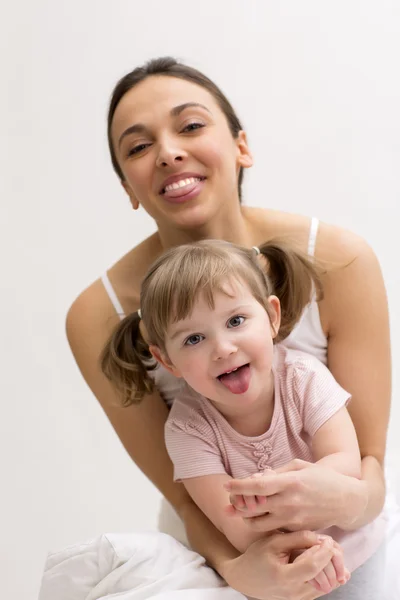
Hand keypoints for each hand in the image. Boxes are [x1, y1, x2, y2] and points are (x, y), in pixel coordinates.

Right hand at [221, 530, 340, 599]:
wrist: (246, 578)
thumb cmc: (257, 556)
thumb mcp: (274, 541)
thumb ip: (297, 539)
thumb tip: (320, 539)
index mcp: (284, 577)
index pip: (312, 567)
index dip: (324, 552)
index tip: (327, 540)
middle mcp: (293, 593)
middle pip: (325, 579)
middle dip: (332, 560)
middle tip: (331, 544)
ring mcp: (299, 599)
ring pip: (328, 585)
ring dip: (332, 568)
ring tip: (329, 551)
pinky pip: (323, 589)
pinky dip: (329, 575)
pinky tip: (328, 562)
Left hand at [224, 459, 366, 531]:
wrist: (345, 501)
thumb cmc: (321, 478)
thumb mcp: (299, 467)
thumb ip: (276, 473)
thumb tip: (256, 478)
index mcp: (290, 482)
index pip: (257, 486)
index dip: (238, 487)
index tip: (227, 486)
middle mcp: (289, 502)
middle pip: (253, 508)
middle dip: (236, 507)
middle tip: (228, 504)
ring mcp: (293, 519)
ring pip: (259, 525)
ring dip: (248, 519)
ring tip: (244, 512)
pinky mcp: (297, 530)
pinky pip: (273, 530)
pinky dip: (264, 526)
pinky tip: (262, 519)